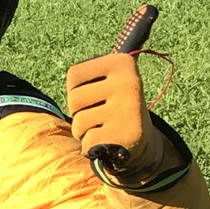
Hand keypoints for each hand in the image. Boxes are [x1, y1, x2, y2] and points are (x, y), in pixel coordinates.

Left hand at [66, 53, 166, 182]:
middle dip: (78, 112)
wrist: (140, 138)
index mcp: (122, 63)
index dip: (74, 90)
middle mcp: (129, 82)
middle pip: (74, 99)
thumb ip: (88, 72)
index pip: (74, 75)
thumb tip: (69, 65)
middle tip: (98, 114)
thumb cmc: (114, 105)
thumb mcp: (108, 81)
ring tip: (102, 127)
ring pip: (79, 122)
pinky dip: (92, 145)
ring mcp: (127, 109)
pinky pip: (88, 141)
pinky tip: (107, 141)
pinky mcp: (125, 135)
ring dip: (83, 130)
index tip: (92, 94)